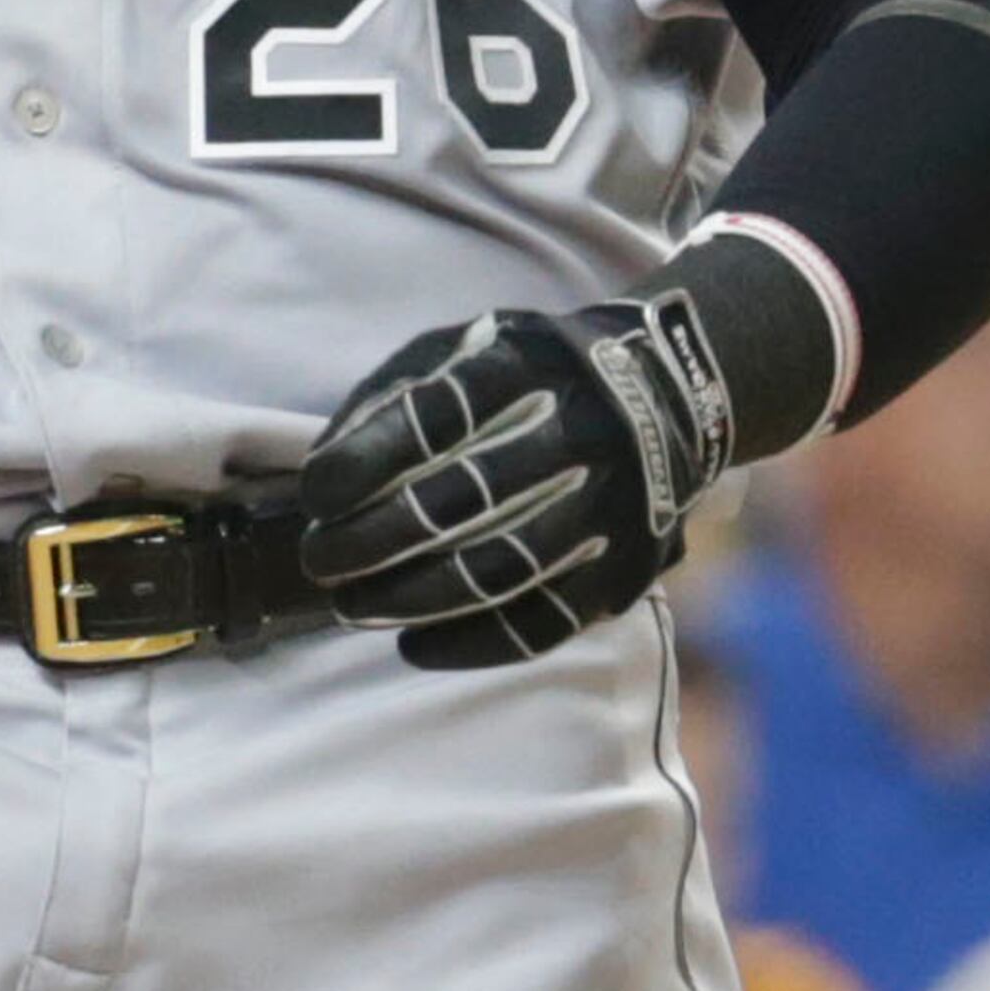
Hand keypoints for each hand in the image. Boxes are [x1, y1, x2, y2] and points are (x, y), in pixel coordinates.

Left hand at [300, 286, 734, 669]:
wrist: (675, 388)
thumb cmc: (533, 372)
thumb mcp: (467, 345)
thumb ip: (392, 393)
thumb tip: (323, 467)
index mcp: (530, 362)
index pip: (433, 415)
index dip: (363, 459)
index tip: (314, 495)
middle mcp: (582, 427)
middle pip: (461, 499)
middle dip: (371, 541)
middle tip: (320, 561)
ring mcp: (615, 500)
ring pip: (501, 567)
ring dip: (412, 598)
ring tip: (353, 607)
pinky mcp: (632, 563)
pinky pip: (546, 621)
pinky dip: (473, 643)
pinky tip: (414, 646)